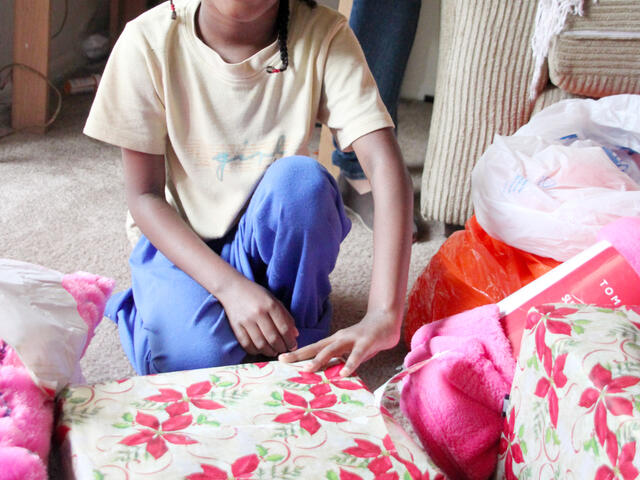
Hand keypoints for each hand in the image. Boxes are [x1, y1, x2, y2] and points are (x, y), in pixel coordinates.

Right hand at [219, 277, 297, 356]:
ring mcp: (246, 321)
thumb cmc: (256, 294)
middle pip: (273, 338)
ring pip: (260, 344)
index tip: (293, 346)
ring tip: (274, 351)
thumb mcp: (274, 300)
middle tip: (284, 350)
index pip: (284, 329)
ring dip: (269, 352)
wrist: (233, 288)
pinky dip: (255, 351)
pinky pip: (247, 344)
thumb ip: (286, 316)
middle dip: (281, 348)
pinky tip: (260, 349)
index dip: (290, 341)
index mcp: (271, 305)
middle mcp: (259, 313)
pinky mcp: (236, 326)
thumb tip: (295, 334)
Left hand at [278, 310, 400, 376]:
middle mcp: (339, 339)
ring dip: (319, 359)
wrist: (386, 321)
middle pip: (316, 347)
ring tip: (308, 369)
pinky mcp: (366, 342)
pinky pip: (357, 355)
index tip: (280, 359)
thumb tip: (328, 376)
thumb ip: (340, 361)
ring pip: (332, 349)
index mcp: (333, 341)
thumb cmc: (367, 339)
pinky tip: (344, 373)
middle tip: (283, 361)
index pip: (312, 348)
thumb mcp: (350, 351)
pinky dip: (349, 364)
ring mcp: (352, 339)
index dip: (296, 354)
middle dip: (299, 355)